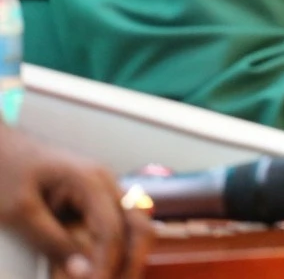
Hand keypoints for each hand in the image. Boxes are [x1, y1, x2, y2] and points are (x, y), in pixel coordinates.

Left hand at [0, 127, 149, 278]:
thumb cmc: (7, 169)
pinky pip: (118, 227)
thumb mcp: (20, 211)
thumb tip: (83, 270)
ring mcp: (104, 191)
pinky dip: (114, 250)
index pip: (113, 230)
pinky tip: (98, 266)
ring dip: (127, 257)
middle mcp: (106, 184)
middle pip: (140, 226)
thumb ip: (52, 241)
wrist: (1, 148)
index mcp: (91, 180)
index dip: (106, 264)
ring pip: (135, 227)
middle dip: (131, 261)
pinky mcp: (95, 201)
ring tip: (107, 277)